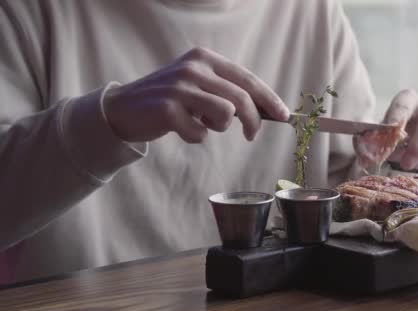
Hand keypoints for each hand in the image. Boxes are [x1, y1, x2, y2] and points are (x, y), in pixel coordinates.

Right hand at [104, 47, 289, 142]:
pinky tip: (180, 129)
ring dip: (217, 127)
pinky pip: (200, 133)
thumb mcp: (199, 86)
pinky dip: (195, 137)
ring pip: (225, 115)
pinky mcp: (168, 109)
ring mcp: (180, 87)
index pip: (247, 79)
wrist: (123, 109)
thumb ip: (227, 92)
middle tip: (250, 136)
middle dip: (253, 122)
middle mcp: (194, 68)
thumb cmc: (170, 101)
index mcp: (205, 58)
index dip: (269, 99)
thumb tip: (266, 111)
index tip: (284, 116)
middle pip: (242, 99)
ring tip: (201, 123)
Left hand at [385, 89, 417, 169]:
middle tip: (406, 164)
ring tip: (416, 166)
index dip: (397, 118)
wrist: (414, 145)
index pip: (402, 106)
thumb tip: (381, 153)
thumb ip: (381, 143)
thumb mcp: (383, 138)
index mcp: (407, 100)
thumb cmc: (395, 138)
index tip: (392, 133)